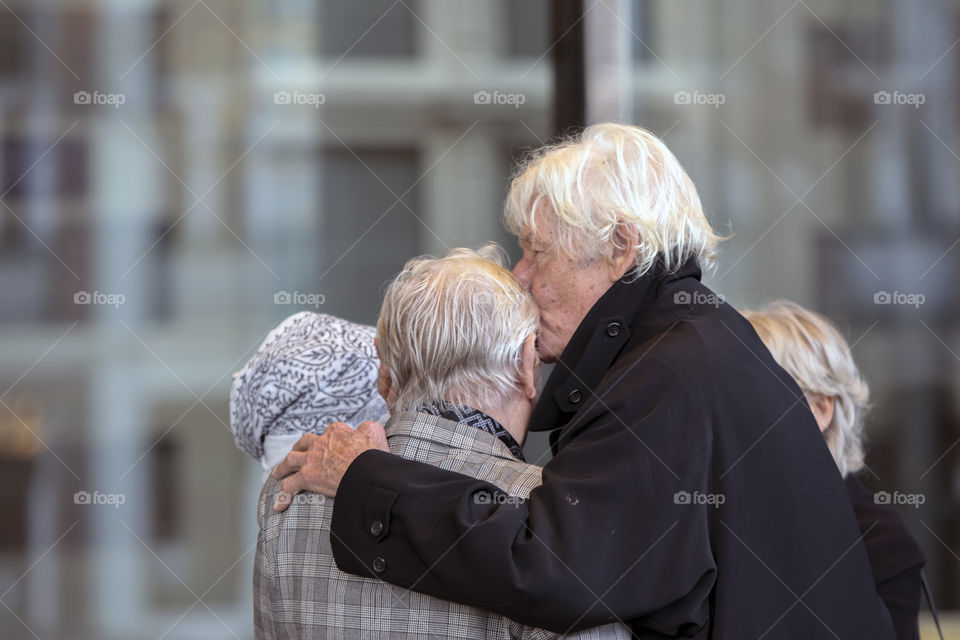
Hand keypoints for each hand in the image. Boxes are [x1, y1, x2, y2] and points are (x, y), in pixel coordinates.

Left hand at [271, 421, 387, 509]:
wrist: (366, 472)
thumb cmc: (373, 455)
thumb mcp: (374, 432)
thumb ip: (367, 427)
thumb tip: (363, 428)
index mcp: (336, 431)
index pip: (331, 432)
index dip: (332, 438)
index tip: (335, 446)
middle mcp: (320, 443)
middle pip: (304, 442)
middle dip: (299, 447)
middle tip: (296, 452)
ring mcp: (311, 459)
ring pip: (291, 460)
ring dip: (283, 466)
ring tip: (279, 472)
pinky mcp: (307, 477)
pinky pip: (290, 485)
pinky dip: (284, 494)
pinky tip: (280, 503)